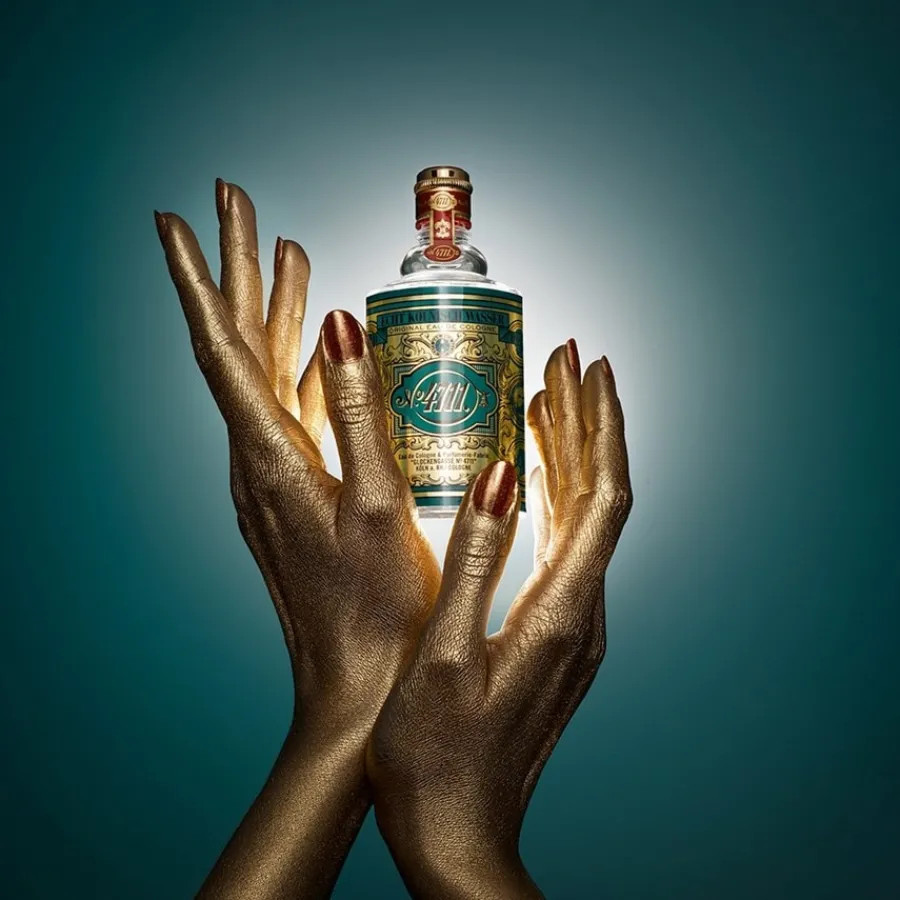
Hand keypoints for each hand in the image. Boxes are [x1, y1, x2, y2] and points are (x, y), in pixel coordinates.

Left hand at [155, 180, 440, 898]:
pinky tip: (325, 346)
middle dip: (239, 270)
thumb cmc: (377, 611)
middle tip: (237, 204)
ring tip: (284, 253)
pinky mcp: (298, 494)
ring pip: (265, 374)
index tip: (177, 218)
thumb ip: (360, 413)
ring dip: (272, 310)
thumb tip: (343, 324)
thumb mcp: (380, 506)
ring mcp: (275, 477)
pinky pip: (292, 409)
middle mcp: (258, 460)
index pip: (222, 349)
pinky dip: (302, 363)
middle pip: (240, 346)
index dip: (200, 279)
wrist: (357, 690)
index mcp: (272, 457)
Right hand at [367, 341, 631, 898]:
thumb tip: (503, 474)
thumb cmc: (437, 760)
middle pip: (599, 497)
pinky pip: (562, 547)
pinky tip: (528, 479)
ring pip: (581, 520)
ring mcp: (570, 626)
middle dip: (586, 424)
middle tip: (565, 363)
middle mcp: (582, 612)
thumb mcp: (447, 655)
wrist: (457, 837)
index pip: (603, 494)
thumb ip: (478, 560)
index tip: (588, 367)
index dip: (599, 425)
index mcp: (562, 609)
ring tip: (545, 401)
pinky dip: (550, 500)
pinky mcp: (551, 637)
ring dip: (568, 456)